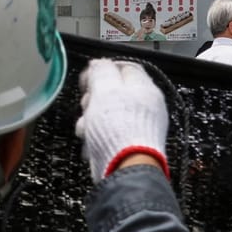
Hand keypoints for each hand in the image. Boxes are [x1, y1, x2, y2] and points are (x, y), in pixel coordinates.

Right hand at [73, 59, 168, 181]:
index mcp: (144, 88)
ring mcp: (138, 125)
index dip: (102, 70)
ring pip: (108, 112)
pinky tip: (90, 141)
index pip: (124, 67)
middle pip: (114, 91)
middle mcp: (145, 105)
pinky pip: (109, 130)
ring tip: (86, 128)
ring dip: (91, 118)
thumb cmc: (117, 127)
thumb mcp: (105, 90)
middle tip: (87, 105)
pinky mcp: (129, 143)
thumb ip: (101, 71)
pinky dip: (96, 134)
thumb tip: (98, 64)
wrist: (124, 167)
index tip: (87, 80)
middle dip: (94, 97)